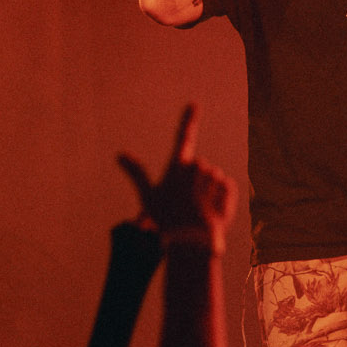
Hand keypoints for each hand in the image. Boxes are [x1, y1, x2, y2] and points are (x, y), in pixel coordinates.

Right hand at [117, 105, 234, 251]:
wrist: (191, 241)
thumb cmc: (166, 220)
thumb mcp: (148, 196)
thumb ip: (137, 171)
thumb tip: (119, 154)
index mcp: (177, 166)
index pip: (183, 137)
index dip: (188, 120)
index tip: (194, 105)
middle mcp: (196, 167)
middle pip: (199, 166)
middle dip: (195, 180)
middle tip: (186, 202)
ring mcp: (213, 177)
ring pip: (213, 177)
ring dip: (208, 190)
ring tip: (198, 209)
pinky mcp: (227, 187)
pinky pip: (226, 186)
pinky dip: (222, 197)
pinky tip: (211, 210)